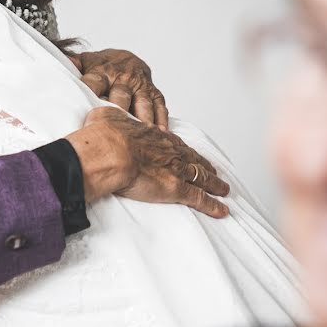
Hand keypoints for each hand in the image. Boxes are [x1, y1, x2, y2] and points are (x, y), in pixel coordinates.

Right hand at [66, 106, 229, 217]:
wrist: (108, 151)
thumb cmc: (103, 135)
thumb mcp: (106, 116)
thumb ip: (111, 117)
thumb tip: (105, 116)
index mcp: (154, 136)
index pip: (175, 144)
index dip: (183, 151)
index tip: (189, 154)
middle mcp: (170, 151)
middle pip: (193, 160)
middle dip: (205, 166)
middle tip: (214, 172)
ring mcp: (176, 170)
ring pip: (202, 178)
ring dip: (215, 185)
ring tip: (223, 190)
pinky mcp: (175, 189)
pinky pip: (199, 198)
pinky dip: (213, 205)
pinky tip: (222, 211)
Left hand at [72, 49, 168, 129]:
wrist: (126, 58)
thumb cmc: (102, 66)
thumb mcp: (85, 62)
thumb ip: (71, 65)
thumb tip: (54, 64)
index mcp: (102, 72)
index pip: (93, 83)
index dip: (89, 93)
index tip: (86, 107)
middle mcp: (122, 79)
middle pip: (120, 96)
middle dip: (119, 110)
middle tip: (116, 129)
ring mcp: (140, 86)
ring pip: (142, 103)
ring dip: (142, 118)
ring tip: (141, 134)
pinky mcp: (154, 93)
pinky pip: (159, 105)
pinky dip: (161, 119)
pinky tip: (161, 132)